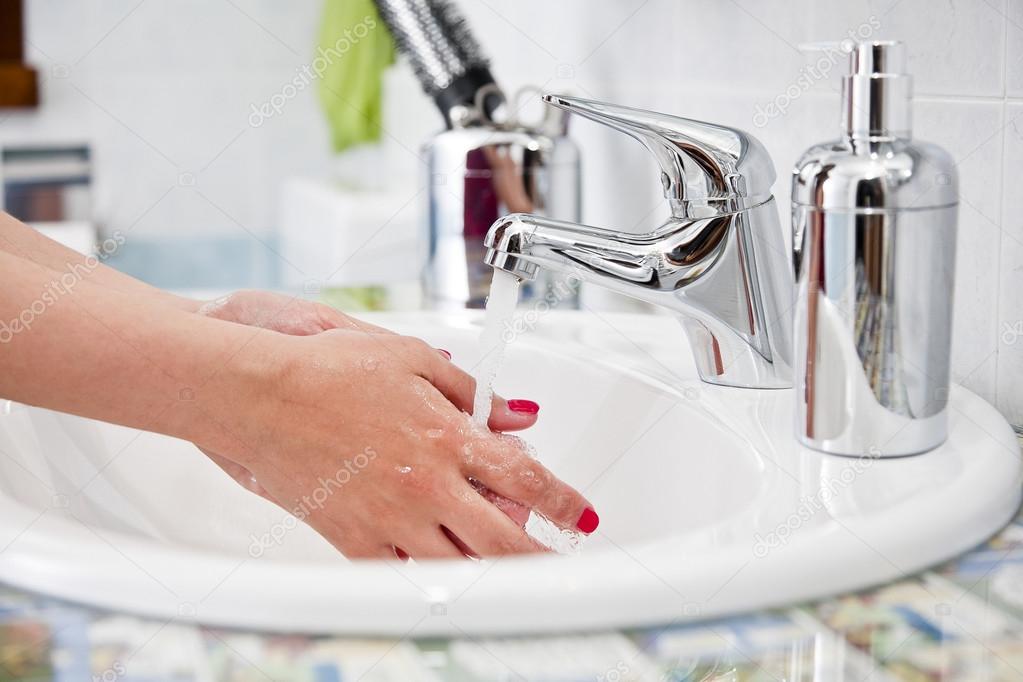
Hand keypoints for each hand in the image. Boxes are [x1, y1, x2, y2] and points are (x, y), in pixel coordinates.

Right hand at [195, 290, 543, 545]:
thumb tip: (520, 412)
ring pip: (459, 565)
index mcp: (446, 438)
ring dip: (488, 566)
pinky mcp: (354, 539)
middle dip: (540, 556)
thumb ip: (472, 391)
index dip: (565, 502)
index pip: (527, 479)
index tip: (581, 513)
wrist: (259, 395)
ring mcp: (390, 519)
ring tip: (499, 559)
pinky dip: (429, 569)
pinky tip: (438, 557)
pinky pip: (404, 571)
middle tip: (555, 559)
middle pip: (504, 540)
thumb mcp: (411, 360)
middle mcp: (426, 485)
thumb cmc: (329, 369)